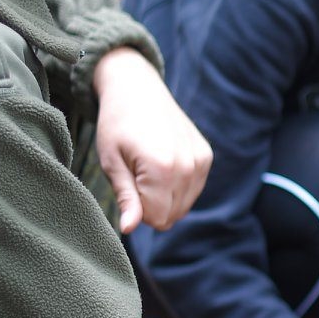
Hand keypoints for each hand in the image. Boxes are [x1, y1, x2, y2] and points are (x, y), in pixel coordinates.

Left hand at [93, 47, 212, 234]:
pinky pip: (193, 190)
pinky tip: (164, 162)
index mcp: (162, 169)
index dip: (137, 209)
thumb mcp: (112, 163)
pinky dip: (178, 185)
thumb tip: (129, 229)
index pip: (156, 218)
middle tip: (136, 175)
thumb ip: (126, 197)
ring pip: (184, 205)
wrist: (137, 89)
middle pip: (172, 215)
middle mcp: (188, 166)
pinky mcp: (206, 156)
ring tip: (150, 167)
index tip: (128, 184)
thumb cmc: (116, 126)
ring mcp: (201, 160)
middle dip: (152, 205)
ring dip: (165, 196)